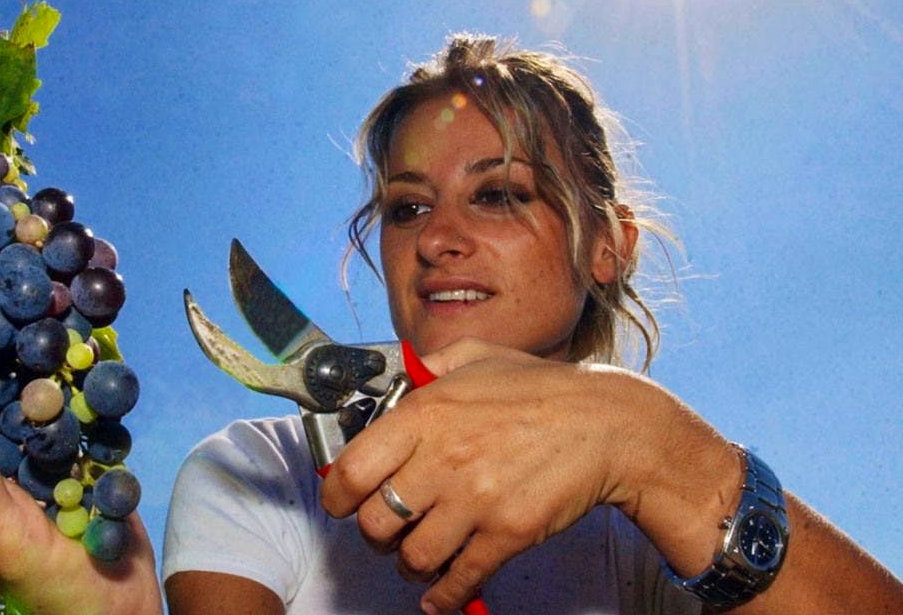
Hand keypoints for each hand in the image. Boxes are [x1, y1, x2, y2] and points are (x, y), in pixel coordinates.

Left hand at [320, 337, 726, 613]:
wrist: (609, 425)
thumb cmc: (542, 390)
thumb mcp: (477, 356)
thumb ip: (429, 365)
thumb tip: (397, 376)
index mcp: (426, 414)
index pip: (352, 470)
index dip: (337, 494)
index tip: (340, 500)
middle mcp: (444, 458)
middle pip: (375, 521)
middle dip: (374, 532)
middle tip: (385, 527)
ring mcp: (475, 499)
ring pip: (413, 555)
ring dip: (410, 561)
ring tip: (419, 552)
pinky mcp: (507, 533)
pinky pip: (459, 578)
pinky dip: (443, 596)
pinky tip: (438, 596)